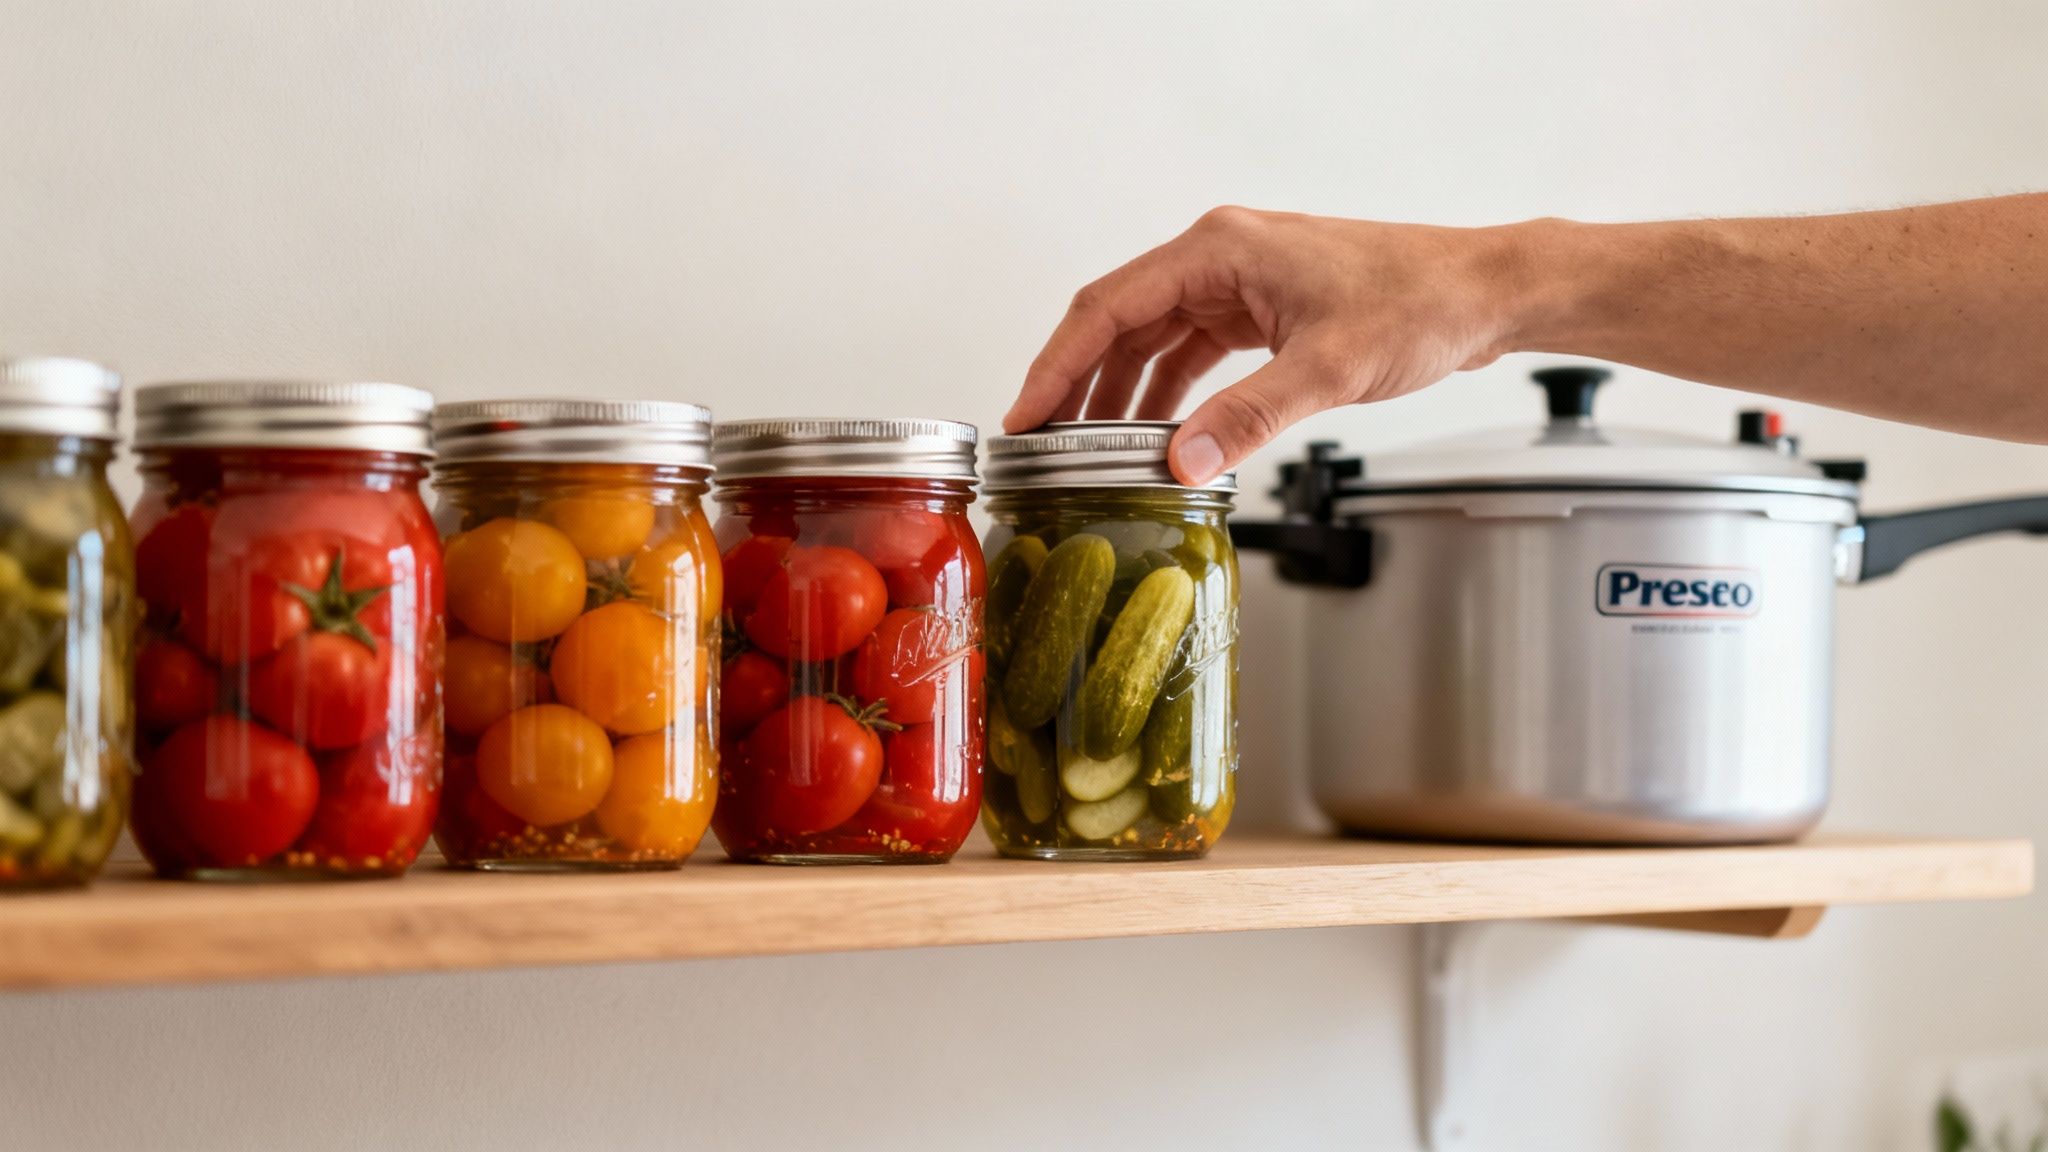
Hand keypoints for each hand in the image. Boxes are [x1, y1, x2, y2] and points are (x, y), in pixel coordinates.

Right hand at [1004, 207, 1536, 484]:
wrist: (1484, 294)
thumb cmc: (1419, 305)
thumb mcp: (1328, 370)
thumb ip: (1246, 417)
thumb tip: (1177, 461)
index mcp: (1219, 249)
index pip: (1107, 307)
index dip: (1056, 365)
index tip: (1024, 416)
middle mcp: (1220, 257)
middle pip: (1119, 322)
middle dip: (1077, 384)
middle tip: (1041, 445)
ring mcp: (1240, 281)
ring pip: (1153, 339)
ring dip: (1120, 393)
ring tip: (1087, 451)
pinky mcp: (1262, 308)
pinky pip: (1192, 349)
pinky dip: (1168, 390)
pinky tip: (1155, 432)